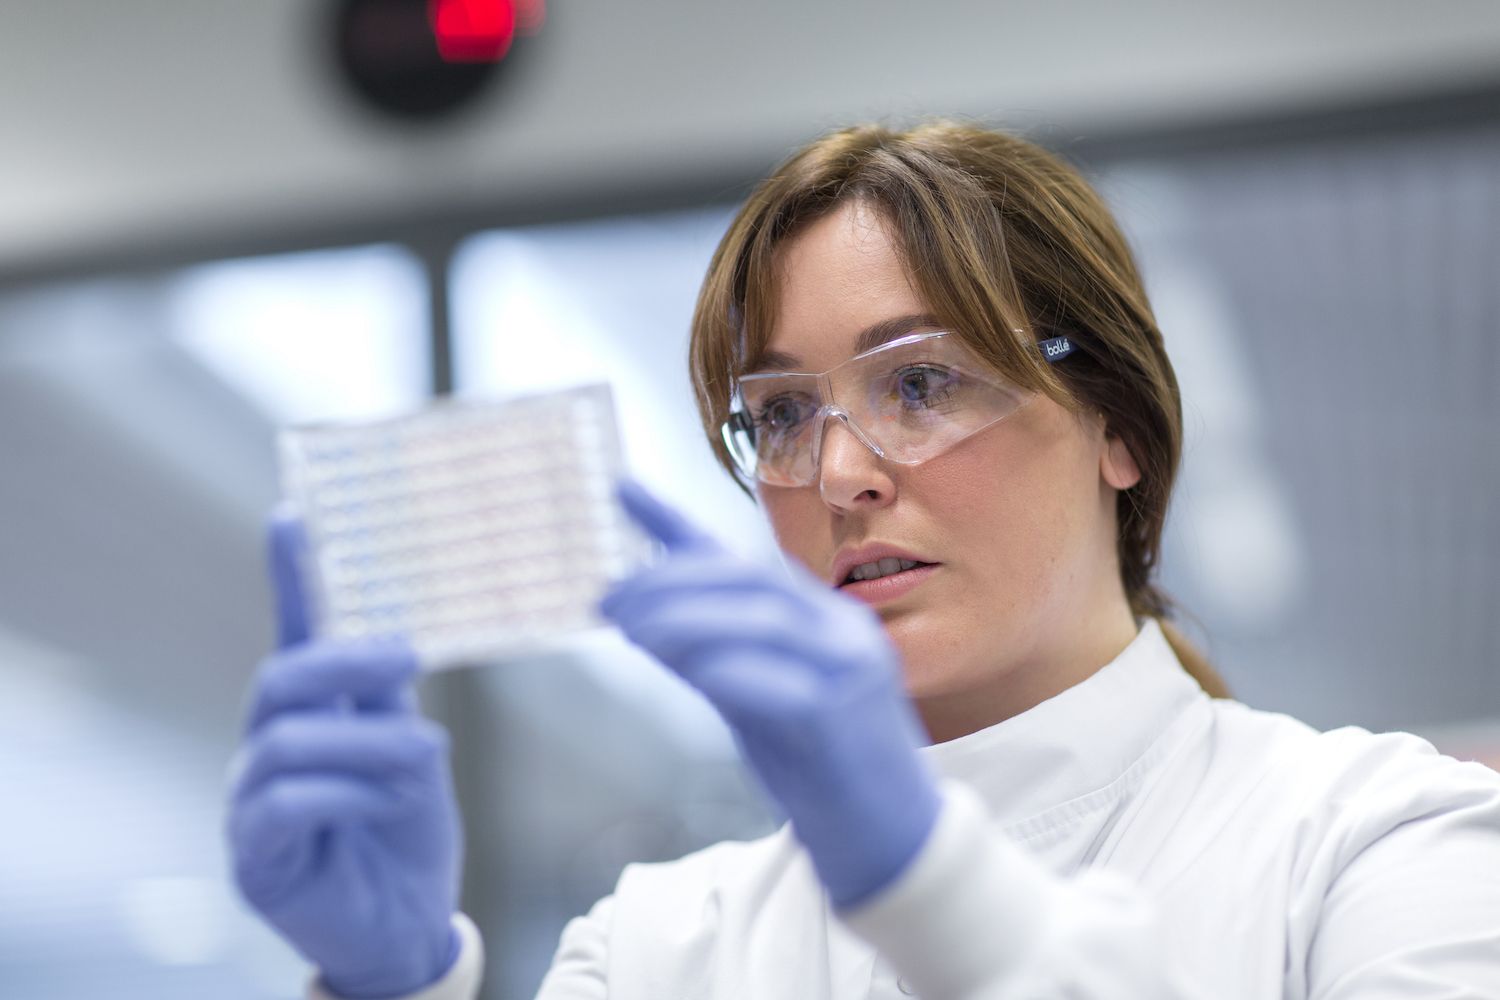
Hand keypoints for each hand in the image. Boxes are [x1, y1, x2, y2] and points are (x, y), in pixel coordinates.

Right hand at [227, 512, 462, 997]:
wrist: (410, 922)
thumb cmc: (405, 831)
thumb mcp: (410, 750)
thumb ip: (392, 697)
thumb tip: (395, 630)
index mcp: (311, 714)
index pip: (295, 636)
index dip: (292, 576)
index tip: (293, 513)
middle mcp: (268, 748)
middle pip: (283, 676)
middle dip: (346, 660)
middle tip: (409, 658)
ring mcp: (250, 803)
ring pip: (288, 740)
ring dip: (367, 741)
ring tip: (424, 756)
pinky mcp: (255, 857)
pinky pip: (285, 804)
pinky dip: (347, 794)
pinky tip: (386, 804)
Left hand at [600, 479, 940, 907]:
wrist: (886, 837)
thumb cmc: (818, 764)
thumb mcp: (756, 695)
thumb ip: (715, 651)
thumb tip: (647, 616)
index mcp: (822, 617)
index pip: (743, 559)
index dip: (680, 523)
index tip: (623, 488)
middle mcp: (841, 629)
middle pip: (750, 578)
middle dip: (671, 581)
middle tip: (613, 599)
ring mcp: (849, 668)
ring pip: (761, 619)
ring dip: (688, 620)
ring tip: (636, 633)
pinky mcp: (844, 717)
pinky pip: (780, 681)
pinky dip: (727, 670)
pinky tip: (689, 672)